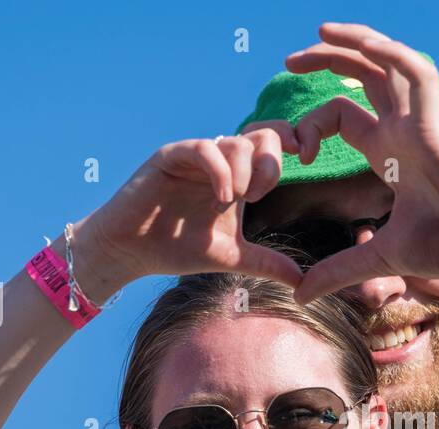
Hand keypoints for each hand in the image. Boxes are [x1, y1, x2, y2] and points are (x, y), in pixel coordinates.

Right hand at [70, 123, 307, 296]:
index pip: (273, 144)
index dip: (294, 145)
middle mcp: (220, 160)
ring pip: (235, 142)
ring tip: (234, 202)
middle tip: (259, 196)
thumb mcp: (231, 257)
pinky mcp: (171, 156)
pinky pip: (205, 149)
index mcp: (238, 175)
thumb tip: (302, 284)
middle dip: (270, 163)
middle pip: (263, 134)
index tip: (307, 163)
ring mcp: (195, 155)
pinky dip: (220, 172)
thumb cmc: (176, 248)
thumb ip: (266, 264)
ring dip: (244, 173)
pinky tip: (221, 199)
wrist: (131, 251)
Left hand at [283, 22, 438, 303]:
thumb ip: (338, 270)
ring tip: (317, 33)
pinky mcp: (436, 123)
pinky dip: (390, 54)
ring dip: (353, 42)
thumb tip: (301, 294)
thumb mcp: (379, 257)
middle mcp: (403, 128)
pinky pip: (415, 73)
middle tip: (287, 61)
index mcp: (390, 150)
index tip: (298, 153)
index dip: (313, 127)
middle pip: (360, 76)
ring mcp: (421, 121)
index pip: (343, 116)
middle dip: (324, 61)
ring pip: (386, 62)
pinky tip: (363, 44)